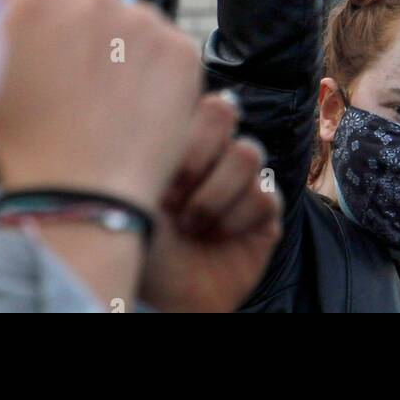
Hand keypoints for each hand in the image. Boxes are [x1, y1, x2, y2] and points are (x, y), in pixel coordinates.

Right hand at [0, 0, 200, 212]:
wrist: (77, 202)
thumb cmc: (15, 152)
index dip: (28, 4)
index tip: (32, 37)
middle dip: (76, 24)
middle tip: (69, 75)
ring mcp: (145, 23)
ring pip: (130, 19)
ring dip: (118, 43)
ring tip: (103, 98)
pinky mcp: (182, 51)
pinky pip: (165, 46)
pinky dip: (153, 68)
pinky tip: (133, 106)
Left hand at [140, 94, 282, 312]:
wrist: (160, 304)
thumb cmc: (133, 245)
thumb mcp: (131, 183)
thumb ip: (155, 133)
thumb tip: (184, 95)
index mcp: (176, 140)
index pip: (193, 96)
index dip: (181, 131)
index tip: (155, 172)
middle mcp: (209, 156)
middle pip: (225, 110)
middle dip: (195, 157)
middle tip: (171, 197)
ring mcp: (239, 184)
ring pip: (249, 152)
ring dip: (213, 195)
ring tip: (191, 226)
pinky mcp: (265, 215)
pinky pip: (267, 194)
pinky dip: (236, 219)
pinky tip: (216, 240)